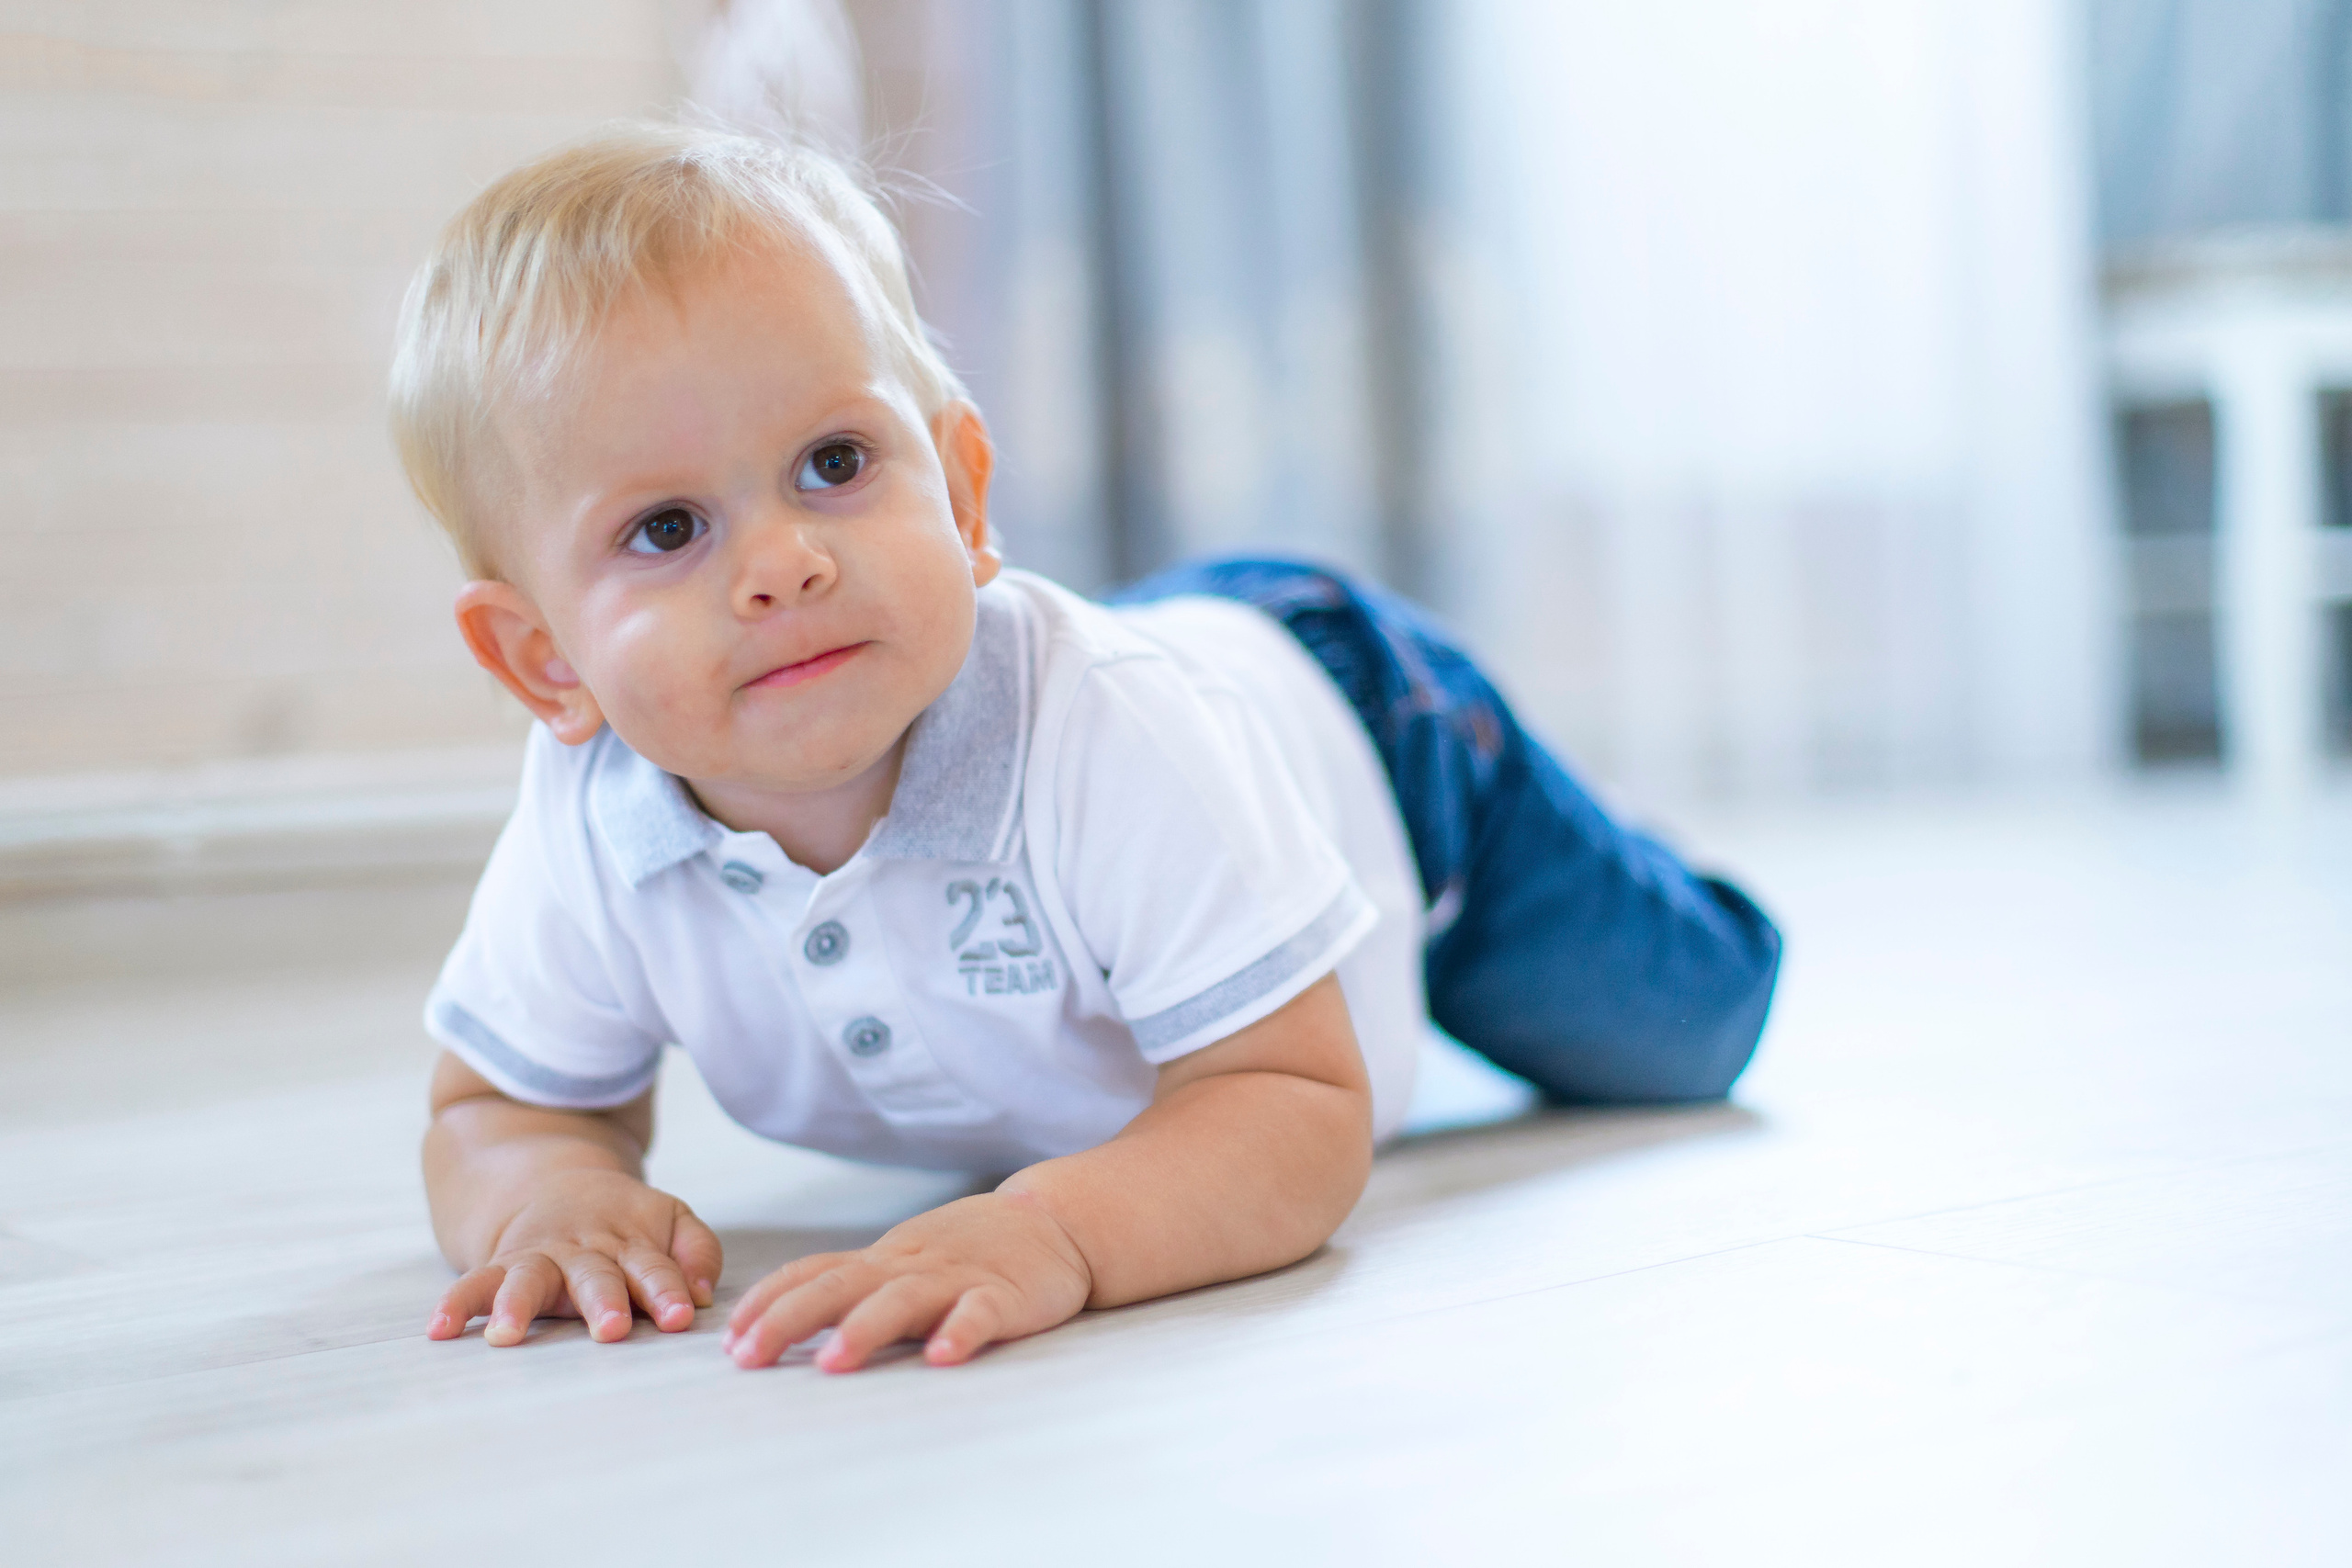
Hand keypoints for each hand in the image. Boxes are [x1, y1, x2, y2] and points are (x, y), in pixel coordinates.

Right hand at [427, 1168, 721, 1346]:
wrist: (556, 1186)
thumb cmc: (625, 1222)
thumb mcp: (671, 1219)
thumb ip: (697, 1250)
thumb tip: (706, 1292)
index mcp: (632, 1243)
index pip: (654, 1268)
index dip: (668, 1291)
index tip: (681, 1315)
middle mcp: (584, 1253)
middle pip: (595, 1277)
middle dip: (603, 1302)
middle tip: (612, 1328)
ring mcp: (540, 1260)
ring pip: (529, 1279)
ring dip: (519, 1305)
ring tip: (507, 1334)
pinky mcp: (502, 1269)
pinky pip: (475, 1284)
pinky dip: (457, 1303)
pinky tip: (440, 1329)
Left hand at [722, 1191, 1091, 1371]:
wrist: (1054, 1221)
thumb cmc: (969, 1249)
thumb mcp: (903, 1260)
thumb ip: (855, 1287)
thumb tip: (782, 1326)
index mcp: (882, 1260)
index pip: (811, 1273)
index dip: (766, 1303)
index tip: (729, 1340)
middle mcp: (909, 1265)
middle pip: (840, 1286)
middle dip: (789, 1321)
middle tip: (749, 1358)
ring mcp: (957, 1278)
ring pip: (903, 1299)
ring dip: (864, 1329)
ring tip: (832, 1363)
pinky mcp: (1005, 1296)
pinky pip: (980, 1313)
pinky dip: (960, 1333)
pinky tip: (942, 1359)